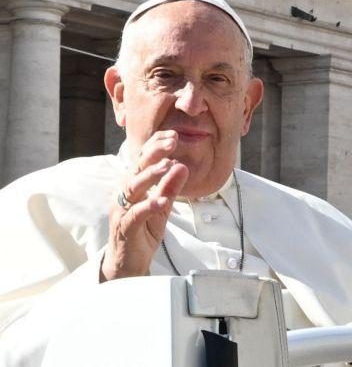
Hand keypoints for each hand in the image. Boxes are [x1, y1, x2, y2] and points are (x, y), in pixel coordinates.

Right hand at [101, 132, 188, 281]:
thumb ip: (170, 187)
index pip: (142, 160)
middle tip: (172, 141)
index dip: (155, 146)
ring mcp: (121, 211)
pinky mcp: (124, 228)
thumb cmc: (143, 230)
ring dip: (150, 176)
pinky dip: (148, 206)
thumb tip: (183, 165)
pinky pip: (135, 215)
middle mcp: (123, 194)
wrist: (128, 263)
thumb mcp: (162, 206)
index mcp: (132, 185)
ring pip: (133, 189)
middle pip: (137, 169)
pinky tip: (162, 201)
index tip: (173, 134)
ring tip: (168, 165)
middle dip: (154, 153)